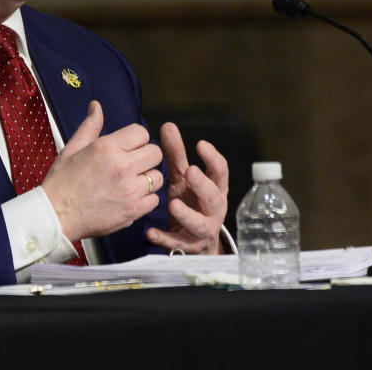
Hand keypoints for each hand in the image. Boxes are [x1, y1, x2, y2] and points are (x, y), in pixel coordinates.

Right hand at [42, 101, 163, 241]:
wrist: (55, 216)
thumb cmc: (62, 182)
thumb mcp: (72, 148)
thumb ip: (90, 126)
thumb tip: (97, 106)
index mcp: (107, 148)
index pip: (142, 133)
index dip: (136, 139)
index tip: (127, 148)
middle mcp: (122, 167)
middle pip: (155, 153)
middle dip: (146, 156)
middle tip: (131, 165)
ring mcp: (130, 190)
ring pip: (157, 177)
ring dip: (147, 179)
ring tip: (130, 183)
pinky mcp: (133, 211)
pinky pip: (154, 200)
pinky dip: (145, 199)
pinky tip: (129, 198)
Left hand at [146, 122, 228, 254]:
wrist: (195, 241)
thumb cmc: (190, 201)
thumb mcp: (183, 179)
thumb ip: (176, 155)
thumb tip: (168, 125)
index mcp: (214, 190)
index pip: (220, 173)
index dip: (213, 159)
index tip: (201, 144)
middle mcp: (213, 210)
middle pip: (214, 197)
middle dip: (203, 185)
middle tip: (190, 172)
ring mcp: (202, 230)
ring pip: (200, 224)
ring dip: (187, 215)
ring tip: (173, 204)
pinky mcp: (187, 247)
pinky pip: (177, 244)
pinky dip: (164, 238)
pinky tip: (150, 232)